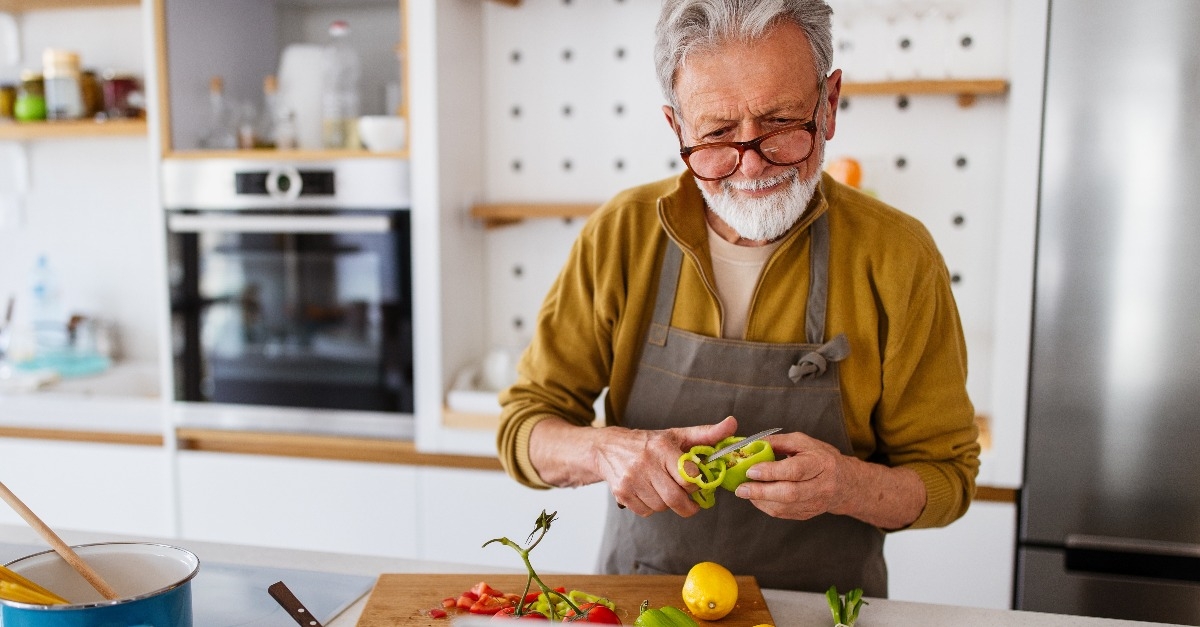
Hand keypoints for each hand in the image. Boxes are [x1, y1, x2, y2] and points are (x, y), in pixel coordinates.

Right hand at [598, 416, 738, 517]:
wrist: (608, 448)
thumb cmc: (649, 442)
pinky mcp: (621, 493)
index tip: (696, 483)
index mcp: (662, 448)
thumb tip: (733, 424)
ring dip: (667, 504)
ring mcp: (631, 480)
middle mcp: (645, 464)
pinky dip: (651, 508)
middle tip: (691, 503)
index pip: (688, 477)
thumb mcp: (677, 435)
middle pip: (674, 498)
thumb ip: (707, 434)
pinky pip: (646, 512)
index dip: (696, 484)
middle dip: (687, 505)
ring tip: (664, 490)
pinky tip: (649, 493)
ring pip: (661, 507)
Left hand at [732, 431, 926, 528]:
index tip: (751, 470)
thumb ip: (777, 442)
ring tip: (745, 492)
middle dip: (761, 492)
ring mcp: (816, 503)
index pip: (795, 470)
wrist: (844, 483)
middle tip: (741, 488)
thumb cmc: (819, 457)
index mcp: (821, 463)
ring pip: (785, 507)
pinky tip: (757, 498)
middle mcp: (821, 486)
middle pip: (790, 493)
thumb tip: (750, 444)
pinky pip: (784, 514)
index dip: (772, 472)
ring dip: (761, 501)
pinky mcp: (808, 514)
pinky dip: (766, 506)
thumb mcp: (802, 442)